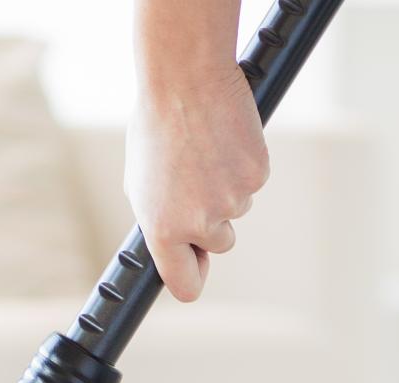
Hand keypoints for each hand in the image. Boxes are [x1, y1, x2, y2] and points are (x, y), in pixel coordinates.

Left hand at [124, 62, 267, 301]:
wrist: (185, 80)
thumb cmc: (156, 127)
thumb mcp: (141, 183)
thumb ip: (160, 222)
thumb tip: (175, 247)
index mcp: (163, 229)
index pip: (185, 285)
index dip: (193, 277)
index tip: (195, 267)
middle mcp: (200, 223)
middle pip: (220, 244)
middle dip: (212, 220)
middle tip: (195, 180)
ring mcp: (232, 201)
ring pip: (237, 210)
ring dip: (225, 188)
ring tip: (205, 151)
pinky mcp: (257, 176)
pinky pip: (252, 183)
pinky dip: (242, 165)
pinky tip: (224, 141)